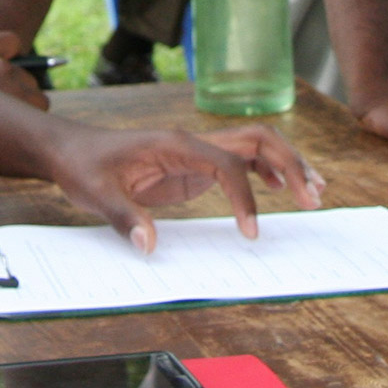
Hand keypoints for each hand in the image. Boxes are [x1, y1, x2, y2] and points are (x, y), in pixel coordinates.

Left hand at [45, 124, 323, 251]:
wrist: (71, 151)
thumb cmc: (84, 167)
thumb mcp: (96, 193)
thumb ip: (124, 217)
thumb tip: (149, 246)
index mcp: (175, 144)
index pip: (227, 165)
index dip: (245, 198)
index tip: (251, 234)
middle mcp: (193, 143)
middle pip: (257, 141)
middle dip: (291, 165)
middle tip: (315, 196)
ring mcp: (196, 152)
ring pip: (255, 147)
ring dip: (288, 165)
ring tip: (315, 191)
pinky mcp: (194, 166)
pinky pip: (240, 163)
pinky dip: (267, 173)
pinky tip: (283, 190)